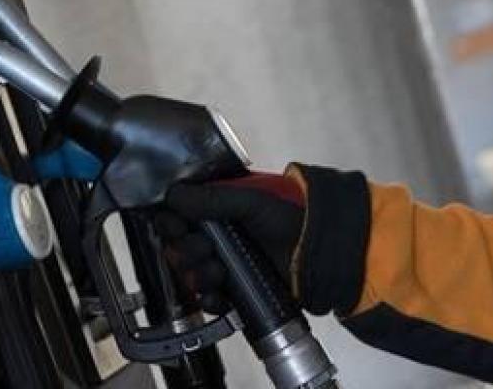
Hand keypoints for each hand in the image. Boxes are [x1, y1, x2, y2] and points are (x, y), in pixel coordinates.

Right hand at [157, 172, 305, 313]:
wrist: (320, 258)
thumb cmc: (293, 221)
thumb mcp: (252, 202)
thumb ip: (212, 198)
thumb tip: (173, 193)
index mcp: (220, 211)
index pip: (180, 217)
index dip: (172, 223)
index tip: (175, 226)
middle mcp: (219, 237)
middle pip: (180, 248)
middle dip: (187, 251)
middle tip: (204, 249)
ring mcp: (226, 265)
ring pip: (191, 275)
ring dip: (199, 275)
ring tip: (218, 272)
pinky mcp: (235, 291)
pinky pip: (209, 299)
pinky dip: (210, 300)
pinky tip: (218, 295)